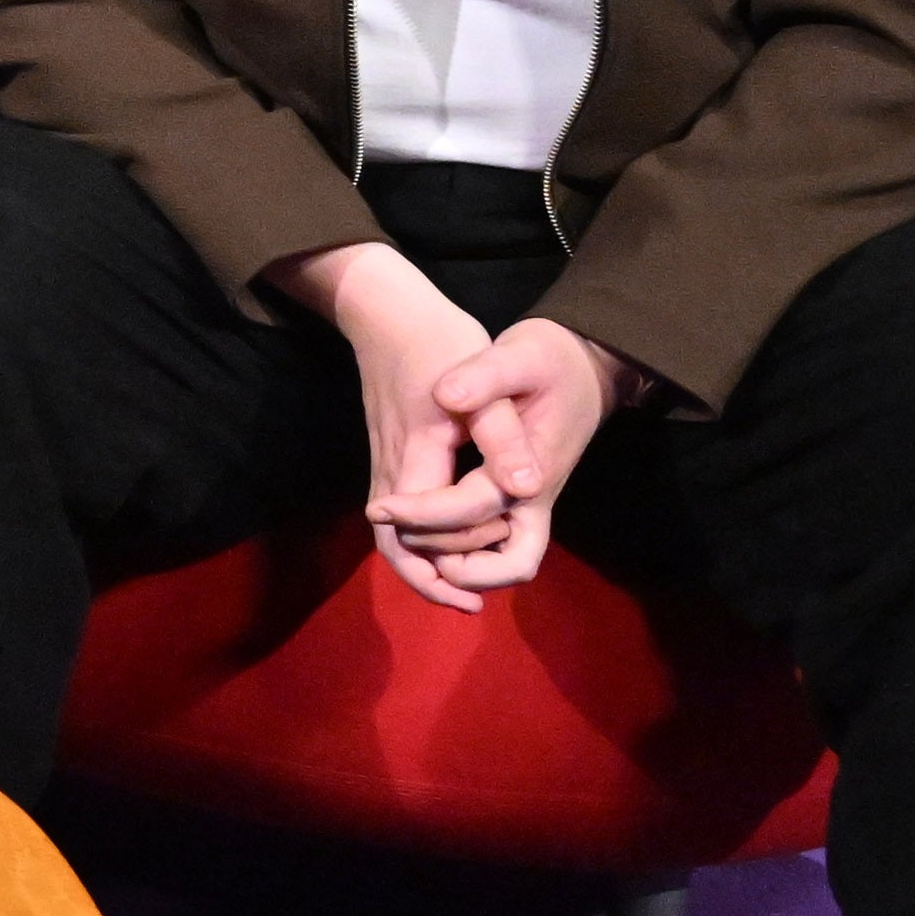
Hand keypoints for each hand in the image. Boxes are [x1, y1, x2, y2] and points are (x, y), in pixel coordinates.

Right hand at [284, 242, 516, 611]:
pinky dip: (423, 539)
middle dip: (430, 580)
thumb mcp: (483, 377)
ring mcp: (386, 463)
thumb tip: (528, 490)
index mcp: (416, 453)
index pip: (421, 525)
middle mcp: (392, 467)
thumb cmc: (438, 341)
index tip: (480, 584)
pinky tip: (457, 541)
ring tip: (465, 588)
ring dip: (426, 565)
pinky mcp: (391, 456)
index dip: (450, 557)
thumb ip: (503, 438)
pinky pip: (400, 515)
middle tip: (472, 603)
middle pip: (395, 543)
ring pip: (393, 533)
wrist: (386, 312)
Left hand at [413, 318, 631, 593]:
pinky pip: (493, 545)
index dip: (425, 515)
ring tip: (398, 534)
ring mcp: (529, 504)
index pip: (474, 510)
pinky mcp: (517, 500)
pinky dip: (459, 550)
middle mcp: (533, 500)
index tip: (379, 508)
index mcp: (533, 470)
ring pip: (498, 563)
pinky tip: (418, 530)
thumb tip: (445, 396)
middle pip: (500, 564)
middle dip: (446, 564)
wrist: (584, 365)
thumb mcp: (520, 356)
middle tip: (391, 530)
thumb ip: (485, 377)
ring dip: (452, 564)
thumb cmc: (551, 359)